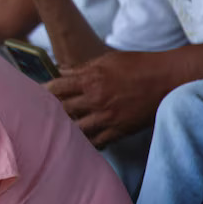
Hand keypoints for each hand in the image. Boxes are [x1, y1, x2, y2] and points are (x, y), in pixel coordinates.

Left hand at [46, 51, 166, 147]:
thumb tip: (63, 71)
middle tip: (38, 116)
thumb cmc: (139, 65)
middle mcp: (96, 100)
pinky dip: (87, 143)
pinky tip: (80, 142)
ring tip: (57, 131)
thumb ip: (83, 68)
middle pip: (62, 110)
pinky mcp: (120, 130)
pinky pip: (97, 142)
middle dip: (49, 113)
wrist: (168, 79)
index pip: (57, 87)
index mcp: (90, 79)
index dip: (43, 92)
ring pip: (76, 130)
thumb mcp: (108, 60)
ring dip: (66, 130)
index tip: (33, 95)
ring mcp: (107, 117)